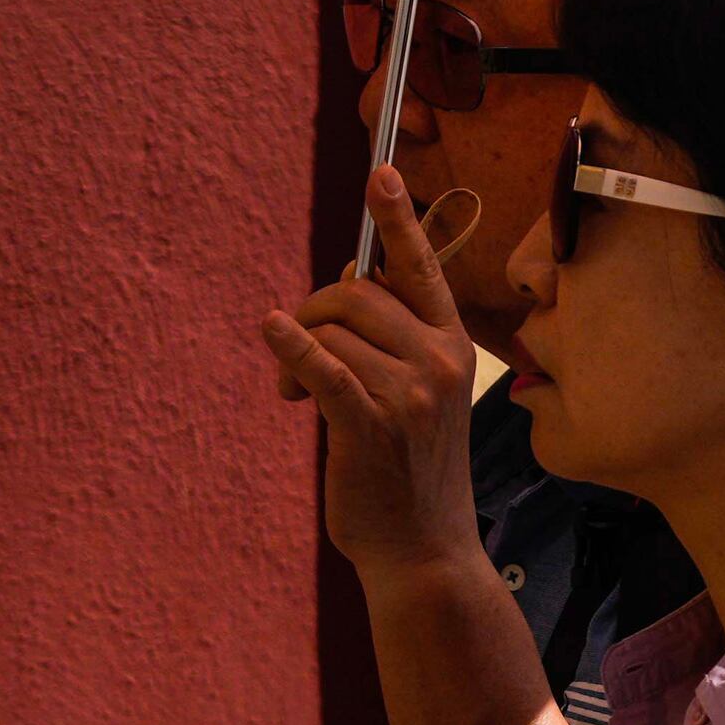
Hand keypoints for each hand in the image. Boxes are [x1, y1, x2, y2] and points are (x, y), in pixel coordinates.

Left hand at [259, 170, 486, 589]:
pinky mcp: (369, 426)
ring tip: (290, 394)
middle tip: (292, 352)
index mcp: (454, 347)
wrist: (425, 552)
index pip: (422, 269)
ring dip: (294, 353)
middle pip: (354, 294)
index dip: (398, 219)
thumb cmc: (413, 473)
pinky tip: (270, 334)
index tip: (381, 172)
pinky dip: (288, 347)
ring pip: (329, 331)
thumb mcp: (417, 397)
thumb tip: (348, 283)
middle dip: (311, 313)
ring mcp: (409, 395)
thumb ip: (391, 341)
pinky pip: (321, 367)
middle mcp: (439, 362)